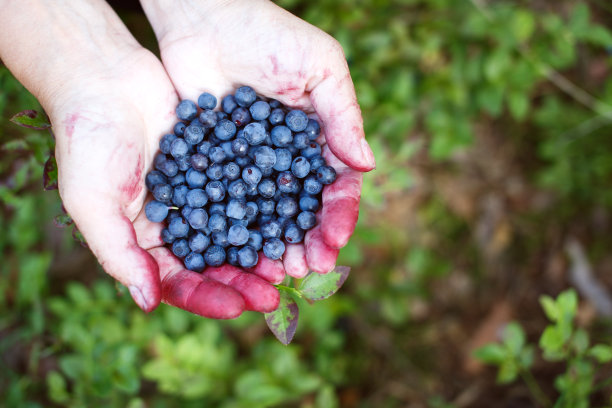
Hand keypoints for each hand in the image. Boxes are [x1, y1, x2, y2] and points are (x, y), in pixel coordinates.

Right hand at [47, 38, 277, 317]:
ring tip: (291, 263)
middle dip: (244, 280)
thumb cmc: (87, 142)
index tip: (240, 307)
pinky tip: (291, 215)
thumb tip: (148, 303)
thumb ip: (118, 252)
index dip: (209, 297)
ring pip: (235, 231)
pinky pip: (245, 190)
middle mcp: (176, 224)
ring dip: (261, 249)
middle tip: (277, 294)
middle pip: (215, 263)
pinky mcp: (217, 165)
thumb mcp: (92, 201)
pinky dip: (265, 205)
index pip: (179, 282)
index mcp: (144, 241)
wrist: (103, 78)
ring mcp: (199, 195)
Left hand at [141, 0, 375, 277]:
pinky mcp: (215, 166)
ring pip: (267, 216)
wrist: (204, 17)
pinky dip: (233, 231)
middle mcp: (287, 160)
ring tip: (276, 272)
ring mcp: (251, 166)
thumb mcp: (319, 66)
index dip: (337, 216)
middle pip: (303, 211)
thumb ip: (343, 115)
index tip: (334, 241)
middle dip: (307, 241)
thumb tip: (367, 166)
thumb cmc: (268, 34)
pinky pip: (226, 204)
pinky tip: (235, 252)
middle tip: (304, 269)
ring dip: (274, 246)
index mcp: (318, 140)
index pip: (336, 186)